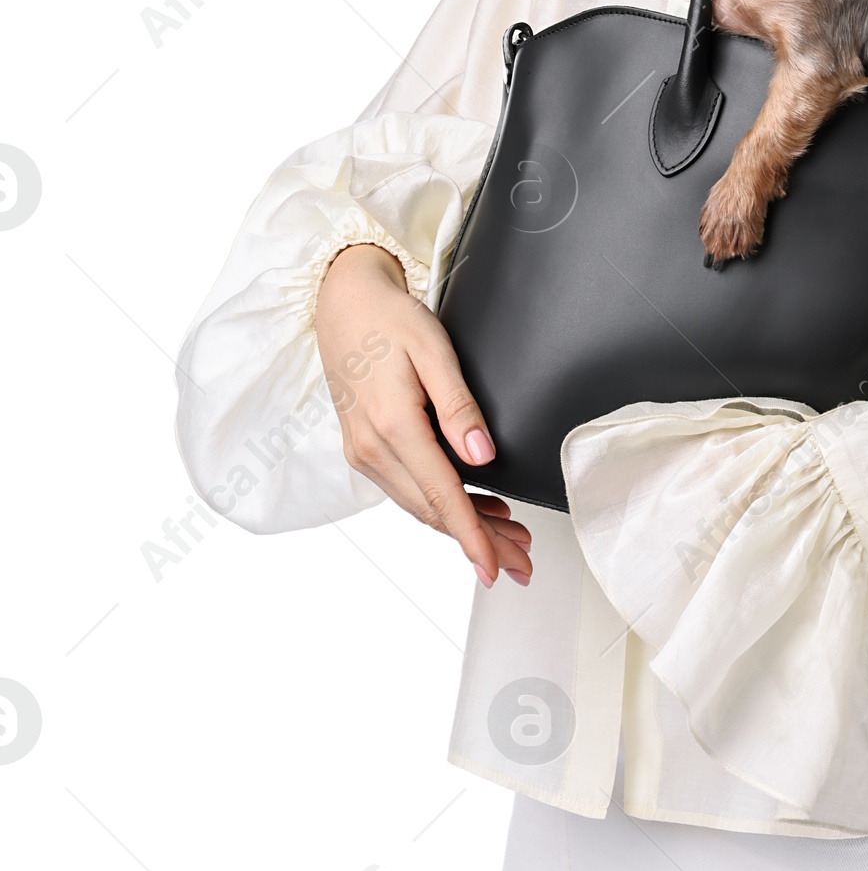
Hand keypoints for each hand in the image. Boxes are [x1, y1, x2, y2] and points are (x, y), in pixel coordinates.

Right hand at [314, 241, 531, 587]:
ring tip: (510, 539)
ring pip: (420, 505)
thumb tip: (483, 457)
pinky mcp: (366, 447)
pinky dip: (443, 506)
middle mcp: (372, 448)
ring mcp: (365, 451)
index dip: (472, 536)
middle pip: (432, 511)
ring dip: (464, 527)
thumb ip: (458, 406)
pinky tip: (476, 509)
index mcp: (392, 425)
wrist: (343, 303)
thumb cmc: (390, 319)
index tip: (497, 567)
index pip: (441, 495)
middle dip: (479, 541)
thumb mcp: (433, 350)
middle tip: (522, 563)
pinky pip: (409, 489)